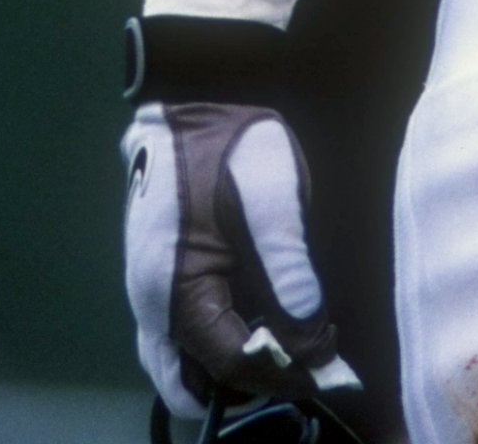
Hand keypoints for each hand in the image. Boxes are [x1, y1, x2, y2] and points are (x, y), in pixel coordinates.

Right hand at [123, 92, 370, 435]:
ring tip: (289, 342)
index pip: (229, 363)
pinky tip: (261, 319)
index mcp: (172, 292)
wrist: (194, 97)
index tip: (328, 360)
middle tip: (305, 359)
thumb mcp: (271, 196)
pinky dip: (219, 341)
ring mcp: (149, 295)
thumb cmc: (231, 142)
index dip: (282, 368)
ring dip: (233, 364)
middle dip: (252, 379)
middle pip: (197, 379)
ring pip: (185, 363)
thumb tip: (310, 332)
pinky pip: (182, 335)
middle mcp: (150, 307)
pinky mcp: (159, 279)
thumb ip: (288, 266)